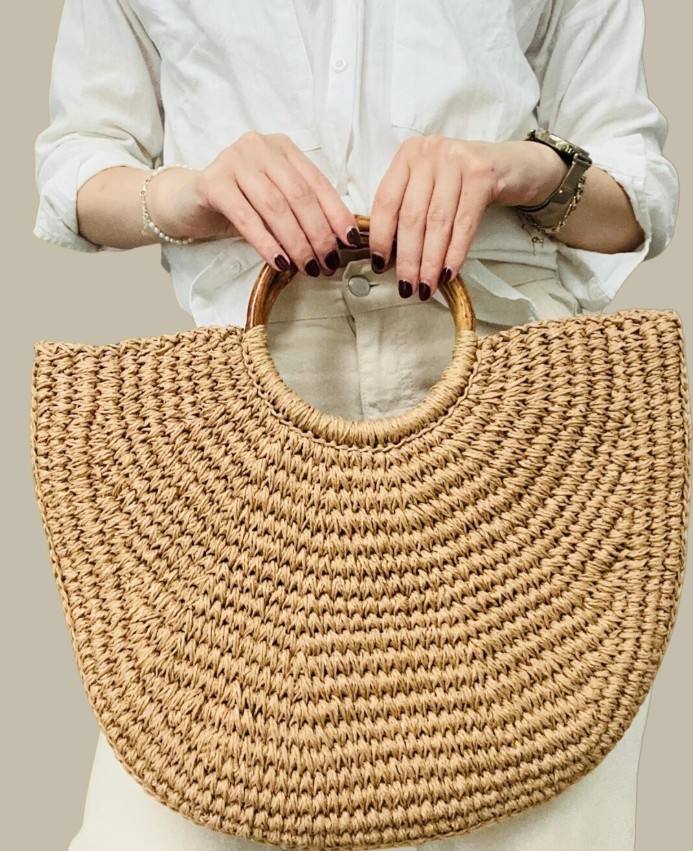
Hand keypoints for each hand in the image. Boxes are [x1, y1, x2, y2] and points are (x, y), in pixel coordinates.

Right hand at [146, 132, 360, 275]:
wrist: (188, 203)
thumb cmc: (238, 206)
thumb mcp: (275, 204)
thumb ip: (302, 212)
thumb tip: (339, 242)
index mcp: (283, 149)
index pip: (318, 183)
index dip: (336, 214)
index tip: (350, 242)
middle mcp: (260, 147)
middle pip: (299, 195)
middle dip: (318, 233)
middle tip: (328, 262)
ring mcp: (234, 160)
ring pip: (275, 206)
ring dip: (296, 242)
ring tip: (307, 267)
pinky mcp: (213, 182)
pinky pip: (247, 217)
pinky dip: (266, 243)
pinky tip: (279, 263)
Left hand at [369, 136, 567, 298]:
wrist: (512, 166)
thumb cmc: (463, 183)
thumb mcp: (431, 187)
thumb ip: (409, 210)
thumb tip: (390, 258)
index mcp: (408, 155)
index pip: (386, 201)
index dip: (381, 236)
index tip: (380, 265)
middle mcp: (430, 152)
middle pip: (412, 215)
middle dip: (408, 258)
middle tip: (406, 287)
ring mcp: (457, 160)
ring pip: (437, 222)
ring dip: (430, 261)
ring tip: (426, 287)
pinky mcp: (482, 175)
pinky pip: (464, 223)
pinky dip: (455, 252)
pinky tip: (448, 272)